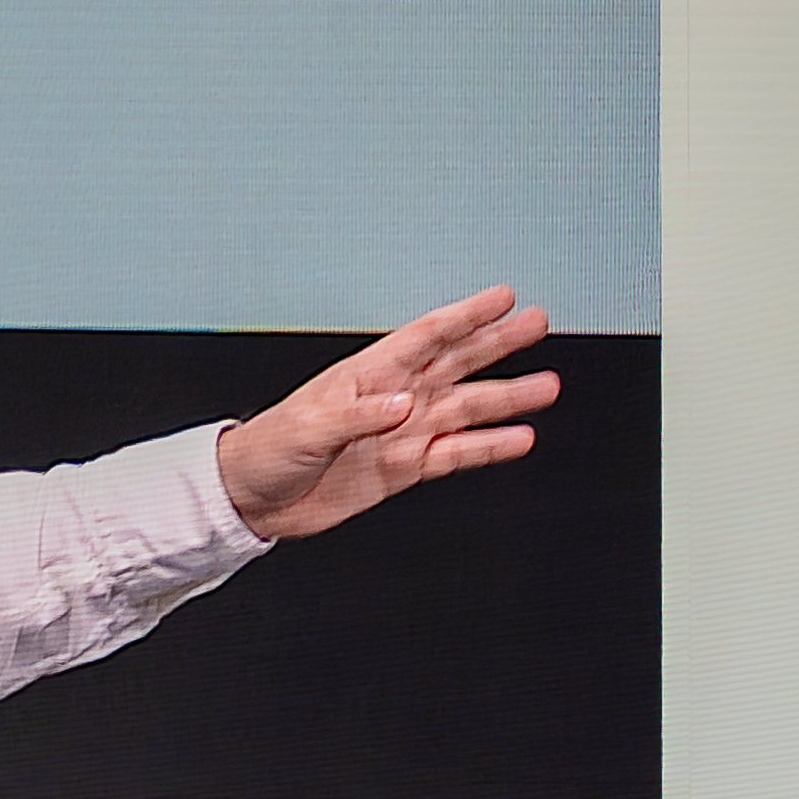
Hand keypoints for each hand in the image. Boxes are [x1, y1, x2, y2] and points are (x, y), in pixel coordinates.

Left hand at [214, 291, 558, 543]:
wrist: (253, 500)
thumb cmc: (267, 451)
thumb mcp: (307, 426)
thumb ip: (359, 414)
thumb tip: (404, 404)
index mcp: (368, 375)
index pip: (426, 336)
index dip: (465, 316)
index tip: (503, 298)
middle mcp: (393, 398)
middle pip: (457, 363)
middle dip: (497, 343)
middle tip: (537, 323)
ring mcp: (403, 432)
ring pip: (467, 408)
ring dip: (507, 398)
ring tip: (546, 386)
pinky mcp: (404, 468)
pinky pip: (456, 454)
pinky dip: (488, 447)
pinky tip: (519, 439)